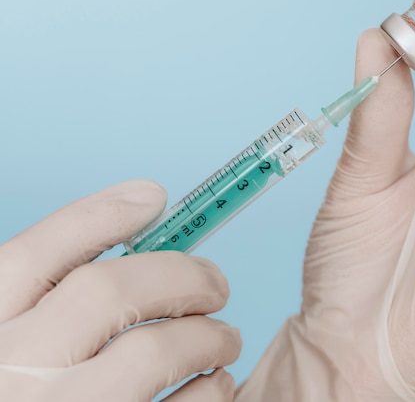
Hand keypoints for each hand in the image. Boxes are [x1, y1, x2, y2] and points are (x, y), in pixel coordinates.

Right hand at [0, 180, 240, 401]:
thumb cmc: (24, 393)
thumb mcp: (8, 345)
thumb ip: (43, 303)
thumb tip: (138, 210)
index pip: (35, 255)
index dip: (101, 216)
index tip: (153, 199)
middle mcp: (10, 379)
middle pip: (107, 293)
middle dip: (179, 275)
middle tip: (216, 282)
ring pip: (151, 354)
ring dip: (206, 336)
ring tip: (225, 336)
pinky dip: (210, 392)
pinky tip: (216, 385)